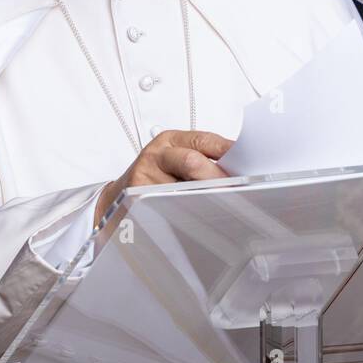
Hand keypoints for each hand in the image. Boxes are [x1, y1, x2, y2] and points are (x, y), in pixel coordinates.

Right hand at [94, 130, 233, 225]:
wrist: (115, 199)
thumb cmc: (154, 179)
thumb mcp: (176, 161)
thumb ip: (204, 161)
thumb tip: (239, 172)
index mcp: (170, 140)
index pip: (204, 141)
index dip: (228, 153)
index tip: (248, 166)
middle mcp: (156, 155)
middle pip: (192, 162)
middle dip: (218, 179)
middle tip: (239, 193)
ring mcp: (144, 177)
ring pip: (181, 188)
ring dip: (205, 201)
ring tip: (223, 210)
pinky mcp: (137, 200)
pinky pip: (167, 208)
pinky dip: (185, 216)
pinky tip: (198, 222)